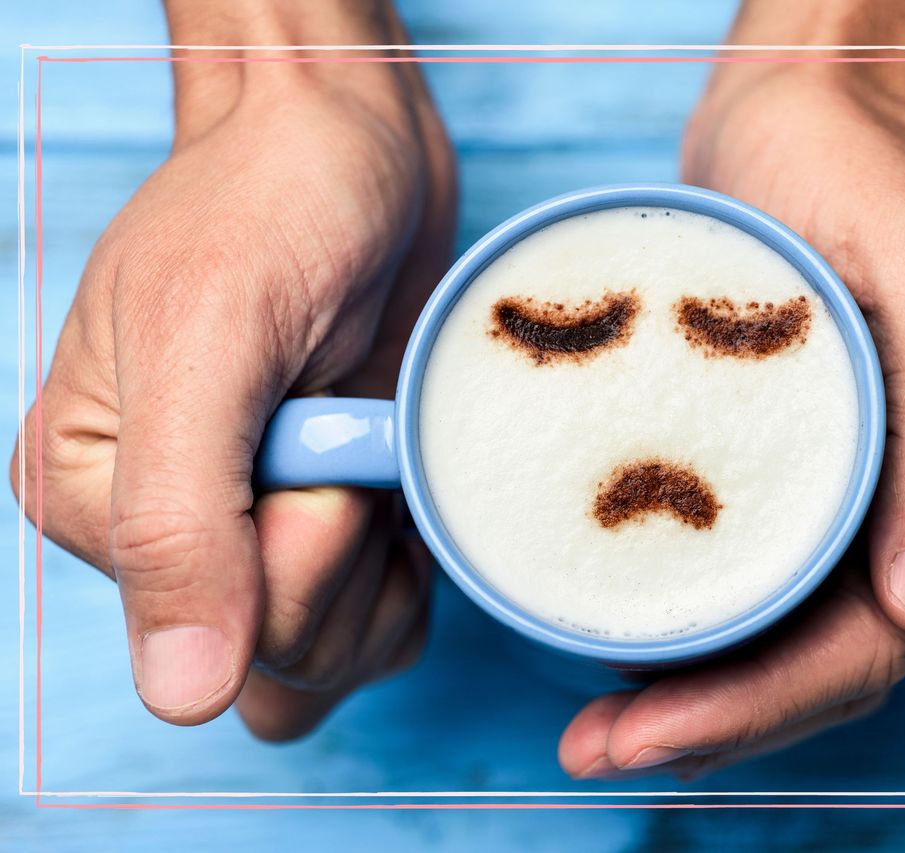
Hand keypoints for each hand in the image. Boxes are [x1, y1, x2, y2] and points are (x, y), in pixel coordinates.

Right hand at [12, 3, 455, 738]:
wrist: (351, 148)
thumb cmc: (270, 206)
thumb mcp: (207, 338)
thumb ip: (177, 519)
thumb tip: (180, 696)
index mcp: (92, 498)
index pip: (216, 628)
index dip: (306, 545)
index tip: (324, 425)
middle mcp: (170, 532)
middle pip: (285, 660)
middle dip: (351, 553)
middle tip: (357, 426)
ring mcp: (257, 536)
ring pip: (337, 659)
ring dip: (391, 566)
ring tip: (380, 442)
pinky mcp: (332, 524)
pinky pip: (384, 624)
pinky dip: (418, 567)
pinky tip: (407, 473)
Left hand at [558, 35, 904, 777]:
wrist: (813, 106)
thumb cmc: (861, 167)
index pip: (882, 638)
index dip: (764, 705)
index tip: (646, 734)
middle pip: (839, 659)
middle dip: (719, 720)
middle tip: (595, 748)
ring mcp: (893, 489)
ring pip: (804, 636)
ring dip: (709, 694)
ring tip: (601, 725)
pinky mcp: (834, 466)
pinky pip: (781, 579)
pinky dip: (715, 629)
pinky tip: (639, 649)